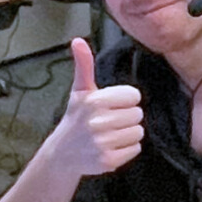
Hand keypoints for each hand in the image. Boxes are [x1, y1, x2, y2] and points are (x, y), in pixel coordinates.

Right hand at [41, 37, 142, 177]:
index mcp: (94, 101)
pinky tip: (111, 147)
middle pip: (138, 114)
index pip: (134, 96)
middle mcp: (98, 122)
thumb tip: (78, 40)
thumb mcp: (80, 91)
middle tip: (109, 121)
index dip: (124, 100)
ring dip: (128, 133)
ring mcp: (103, 143)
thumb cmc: (75, 118)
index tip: (110, 106)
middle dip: (126, 117)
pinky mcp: (108, 161)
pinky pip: (136, 149)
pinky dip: (126, 149)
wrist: (62, 154)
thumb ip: (84, 65)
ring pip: (139, 132)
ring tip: (110, 134)